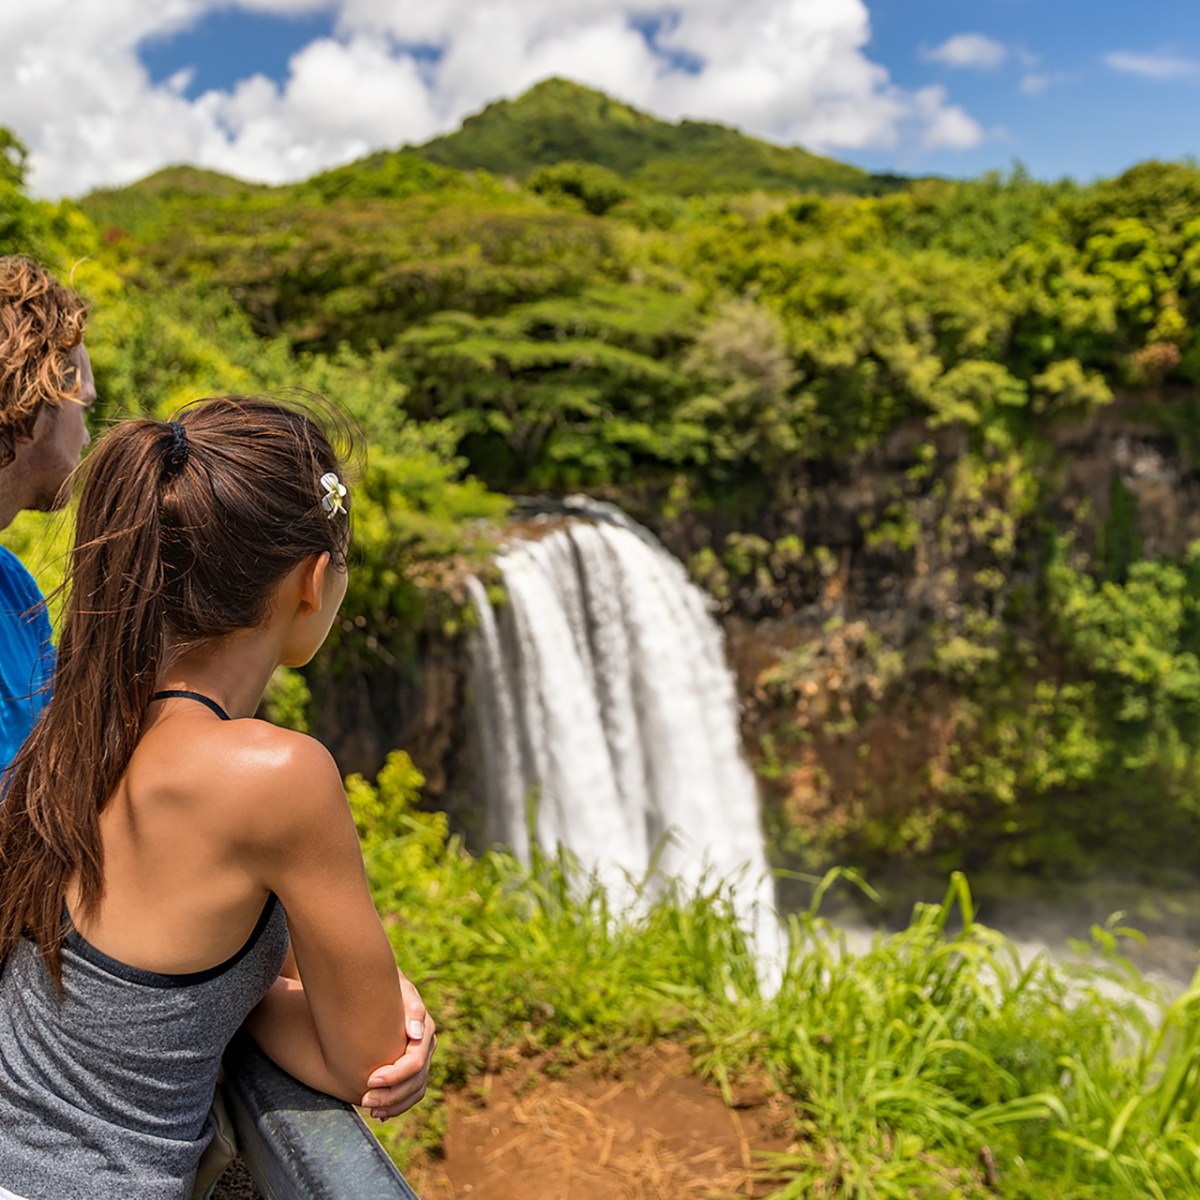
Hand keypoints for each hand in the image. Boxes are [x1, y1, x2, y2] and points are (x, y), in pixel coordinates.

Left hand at [360, 969, 436, 1120]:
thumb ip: (410, 1007)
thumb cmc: (384, 987)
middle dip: (391, 1096)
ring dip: (394, 1105)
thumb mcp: (397, 989)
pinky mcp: (412, 1068)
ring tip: (371, 1111)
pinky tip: (380, 1113)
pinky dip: (397, 1105)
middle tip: (364, 1102)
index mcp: (425, 1030)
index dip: (394, 1077)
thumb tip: (414, 1033)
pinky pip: (411, 1093)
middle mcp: (426, 1047)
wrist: (377, 987)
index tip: (369, 1080)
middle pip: (416, 1082)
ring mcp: (422, 1059)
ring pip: (415, 1091)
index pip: (415, 1064)